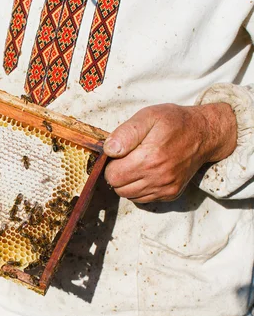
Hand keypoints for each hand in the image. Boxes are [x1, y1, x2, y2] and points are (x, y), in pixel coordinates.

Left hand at [103, 103, 236, 202]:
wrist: (204, 134)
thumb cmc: (174, 122)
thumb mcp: (148, 116)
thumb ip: (125, 133)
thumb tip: (109, 150)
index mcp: (149, 158)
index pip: (112, 175)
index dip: (111, 164)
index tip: (121, 153)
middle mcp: (158, 177)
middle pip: (118, 188)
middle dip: (117, 174)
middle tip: (128, 159)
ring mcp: (165, 188)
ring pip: (129, 195)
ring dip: (128, 183)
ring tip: (138, 164)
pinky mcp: (171, 193)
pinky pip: (143, 199)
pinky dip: (140, 188)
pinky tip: (147, 172)